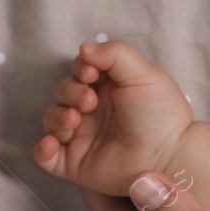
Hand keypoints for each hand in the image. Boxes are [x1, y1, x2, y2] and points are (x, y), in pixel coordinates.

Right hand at [33, 39, 193, 196]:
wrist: (168, 154)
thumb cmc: (161, 113)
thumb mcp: (144, 74)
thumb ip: (115, 55)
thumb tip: (83, 47)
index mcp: (110, 87)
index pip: (81, 70)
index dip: (80, 69)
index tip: (91, 73)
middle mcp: (94, 110)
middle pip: (64, 92)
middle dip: (70, 92)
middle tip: (89, 101)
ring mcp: (83, 137)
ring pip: (52, 120)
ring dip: (56, 117)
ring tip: (74, 120)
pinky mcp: (76, 163)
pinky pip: (46, 157)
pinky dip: (42, 149)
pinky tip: (52, 143)